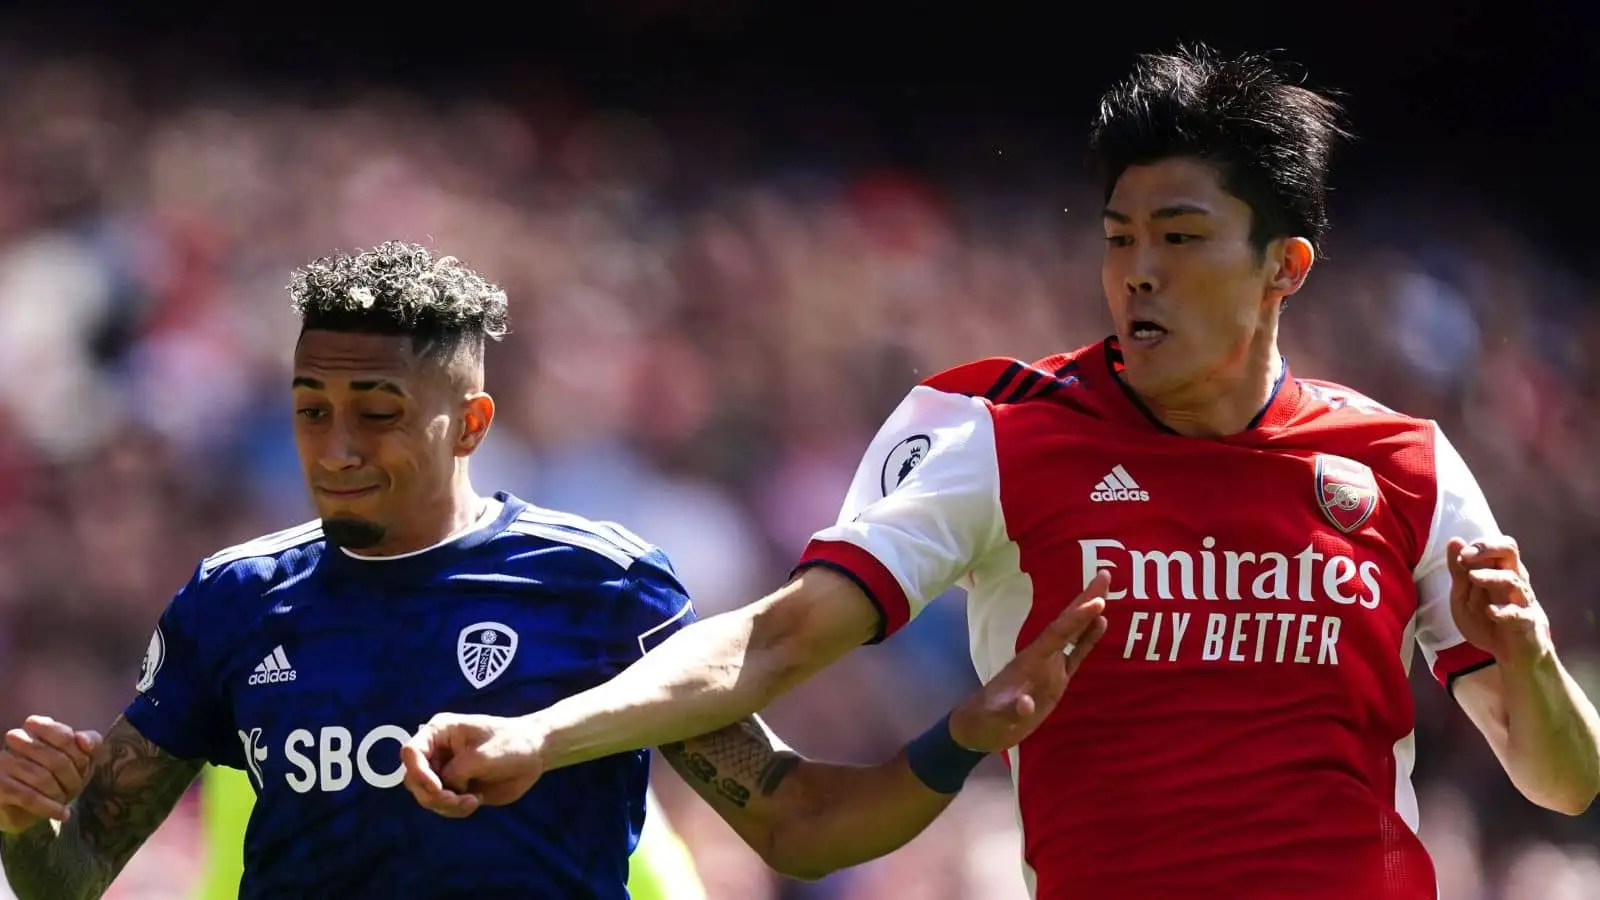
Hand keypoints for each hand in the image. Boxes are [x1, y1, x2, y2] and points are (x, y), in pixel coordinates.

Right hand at [0, 716, 101, 834]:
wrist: (20, 807)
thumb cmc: (55, 777)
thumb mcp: (77, 758)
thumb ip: (89, 743)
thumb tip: (83, 740)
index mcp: (36, 728)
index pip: (64, 736)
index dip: (81, 756)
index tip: (85, 768)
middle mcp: (16, 739)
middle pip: (57, 760)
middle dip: (72, 780)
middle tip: (75, 790)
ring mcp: (4, 762)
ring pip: (43, 778)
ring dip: (60, 795)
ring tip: (65, 802)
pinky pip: (29, 797)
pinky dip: (49, 807)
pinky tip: (62, 814)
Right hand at [401, 713, 546, 818]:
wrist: (535, 754)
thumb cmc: (511, 743)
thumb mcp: (482, 756)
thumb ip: (456, 772)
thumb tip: (443, 789)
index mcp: (439, 732)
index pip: (411, 753)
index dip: (418, 773)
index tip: (438, 787)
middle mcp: (437, 751)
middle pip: (414, 779)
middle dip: (432, 795)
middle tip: (457, 800)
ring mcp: (445, 770)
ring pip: (426, 796)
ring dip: (445, 805)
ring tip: (471, 802)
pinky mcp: (456, 788)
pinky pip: (442, 805)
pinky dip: (454, 809)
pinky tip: (474, 801)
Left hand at [948, 571, 1109, 752]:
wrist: (981, 728)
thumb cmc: (986, 720)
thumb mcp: (996, 717)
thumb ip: (1012, 710)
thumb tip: (1027, 704)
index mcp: (1030, 661)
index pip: (1057, 635)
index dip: (1077, 619)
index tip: (1098, 601)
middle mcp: (1042, 656)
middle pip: (1067, 624)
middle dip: (1085, 600)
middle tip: (1105, 574)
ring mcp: (1050, 666)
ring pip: (1074, 635)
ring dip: (1088, 614)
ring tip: (1106, 592)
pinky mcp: (1056, 680)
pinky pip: (1076, 655)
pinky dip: (1088, 640)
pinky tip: (1101, 625)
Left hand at [1448, 535, 1550, 666]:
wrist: (1511, 654)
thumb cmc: (1486, 618)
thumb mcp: (1463, 595)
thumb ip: (1458, 571)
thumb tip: (1454, 540)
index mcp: (1499, 570)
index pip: (1496, 546)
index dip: (1480, 546)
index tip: (1461, 554)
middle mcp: (1514, 579)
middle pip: (1510, 551)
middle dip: (1489, 549)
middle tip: (1467, 556)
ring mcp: (1522, 600)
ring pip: (1513, 580)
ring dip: (1492, 577)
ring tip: (1473, 577)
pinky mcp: (1526, 623)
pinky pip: (1519, 614)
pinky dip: (1505, 612)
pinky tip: (1490, 612)